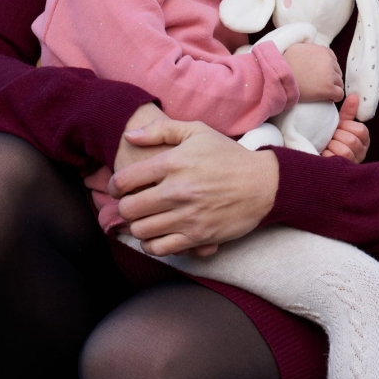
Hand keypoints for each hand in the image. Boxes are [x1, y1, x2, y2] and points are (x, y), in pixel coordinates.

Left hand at [109, 115, 279, 256]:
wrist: (263, 184)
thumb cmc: (229, 156)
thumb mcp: (198, 132)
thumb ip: (161, 130)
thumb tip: (130, 137)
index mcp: (173, 162)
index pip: (124, 180)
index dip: (114, 187)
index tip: (118, 190)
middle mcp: (177, 190)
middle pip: (128, 209)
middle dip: (124, 208)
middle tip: (131, 206)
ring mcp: (187, 216)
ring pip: (141, 230)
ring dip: (137, 226)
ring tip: (144, 220)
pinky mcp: (198, 236)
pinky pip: (160, 249)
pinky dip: (152, 245)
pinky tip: (156, 236)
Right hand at [283, 43, 344, 101]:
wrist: (279, 79)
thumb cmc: (284, 65)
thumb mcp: (296, 48)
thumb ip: (308, 47)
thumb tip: (311, 45)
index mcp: (322, 50)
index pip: (333, 60)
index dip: (327, 68)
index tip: (320, 75)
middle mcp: (328, 61)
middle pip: (337, 71)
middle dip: (331, 78)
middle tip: (320, 84)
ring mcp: (329, 74)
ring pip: (339, 83)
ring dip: (333, 88)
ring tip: (322, 92)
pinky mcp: (328, 88)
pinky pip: (340, 94)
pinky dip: (335, 97)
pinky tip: (328, 99)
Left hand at [322, 94, 369, 163]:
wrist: (317, 155)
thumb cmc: (333, 139)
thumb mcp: (341, 125)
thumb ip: (348, 113)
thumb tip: (354, 96)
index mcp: (364, 140)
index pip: (361, 130)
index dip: (347, 126)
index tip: (338, 126)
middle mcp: (361, 153)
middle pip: (352, 141)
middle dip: (337, 136)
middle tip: (330, 136)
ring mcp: (352, 163)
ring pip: (345, 151)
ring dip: (332, 145)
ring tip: (327, 145)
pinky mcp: (341, 172)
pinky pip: (336, 161)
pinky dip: (327, 155)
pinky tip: (324, 154)